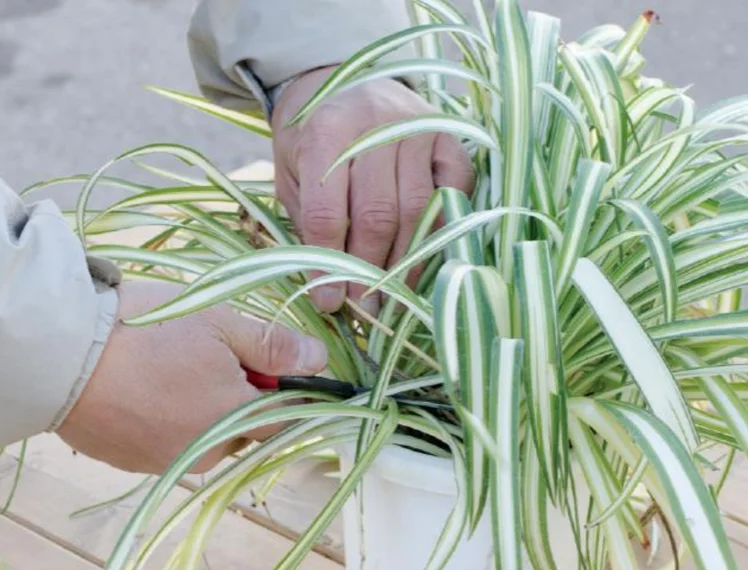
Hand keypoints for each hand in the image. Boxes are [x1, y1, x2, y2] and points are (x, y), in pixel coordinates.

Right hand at [57, 281, 326, 474]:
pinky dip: (171, 419)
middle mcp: (209, 453)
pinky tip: (148, 387)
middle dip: (243, 396)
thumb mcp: (219, 324)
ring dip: (206, 409)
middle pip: (246, 428)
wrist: (58, 355)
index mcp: (237, 420)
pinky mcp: (134, 463)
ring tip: (172, 367)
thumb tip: (319, 361)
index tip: (279, 367)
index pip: (289, 418)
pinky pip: (171, 443)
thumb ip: (273, 346)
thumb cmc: (148, 331)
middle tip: (212, 354)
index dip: (292, 392)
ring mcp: (168, 461)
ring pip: (209, 437)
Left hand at [272, 68, 475, 315]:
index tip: (329, 302)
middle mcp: (375, 123)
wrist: (340, 84)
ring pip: (416, 210)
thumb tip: (331, 290)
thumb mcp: (293, 176)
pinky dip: (442, 229)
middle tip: (364, 308)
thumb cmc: (312, 141)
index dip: (328, 263)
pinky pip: (454, 192)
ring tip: (392, 296)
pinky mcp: (449, 136)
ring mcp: (418, 127)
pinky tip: (424, 257)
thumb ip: (309, 225)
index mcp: (325, 131)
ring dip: (405, 262)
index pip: (327, 212)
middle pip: (377, 215)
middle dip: (369, 270)